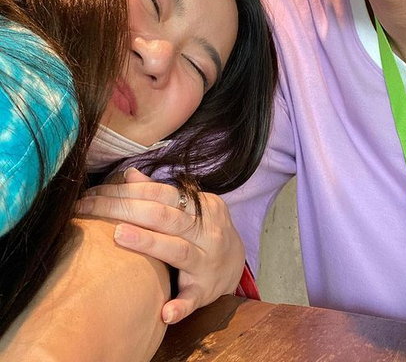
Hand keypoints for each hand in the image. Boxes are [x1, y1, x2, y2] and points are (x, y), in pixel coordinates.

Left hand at [76, 168, 244, 323]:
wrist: (236, 262)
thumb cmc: (202, 231)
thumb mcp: (189, 208)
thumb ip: (159, 192)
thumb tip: (129, 174)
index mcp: (200, 206)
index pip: (160, 193)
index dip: (126, 191)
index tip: (94, 193)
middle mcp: (206, 231)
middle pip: (163, 217)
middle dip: (124, 209)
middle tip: (89, 207)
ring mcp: (207, 261)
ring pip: (178, 250)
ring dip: (149, 242)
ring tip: (118, 234)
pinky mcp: (206, 290)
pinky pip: (193, 298)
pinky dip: (180, 305)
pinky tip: (165, 312)